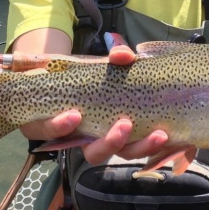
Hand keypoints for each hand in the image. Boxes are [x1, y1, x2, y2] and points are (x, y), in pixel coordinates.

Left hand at [17, 44, 169, 161]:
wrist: (43, 72)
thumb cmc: (84, 74)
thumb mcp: (108, 64)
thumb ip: (120, 58)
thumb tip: (124, 56)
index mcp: (120, 125)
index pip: (141, 142)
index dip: (152, 144)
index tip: (165, 134)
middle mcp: (102, 138)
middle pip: (124, 152)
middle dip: (137, 145)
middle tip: (152, 133)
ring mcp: (76, 138)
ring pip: (94, 153)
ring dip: (108, 142)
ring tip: (120, 126)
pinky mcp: (45, 129)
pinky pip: (55, 133)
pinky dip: (64, 125)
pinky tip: (73, 116)